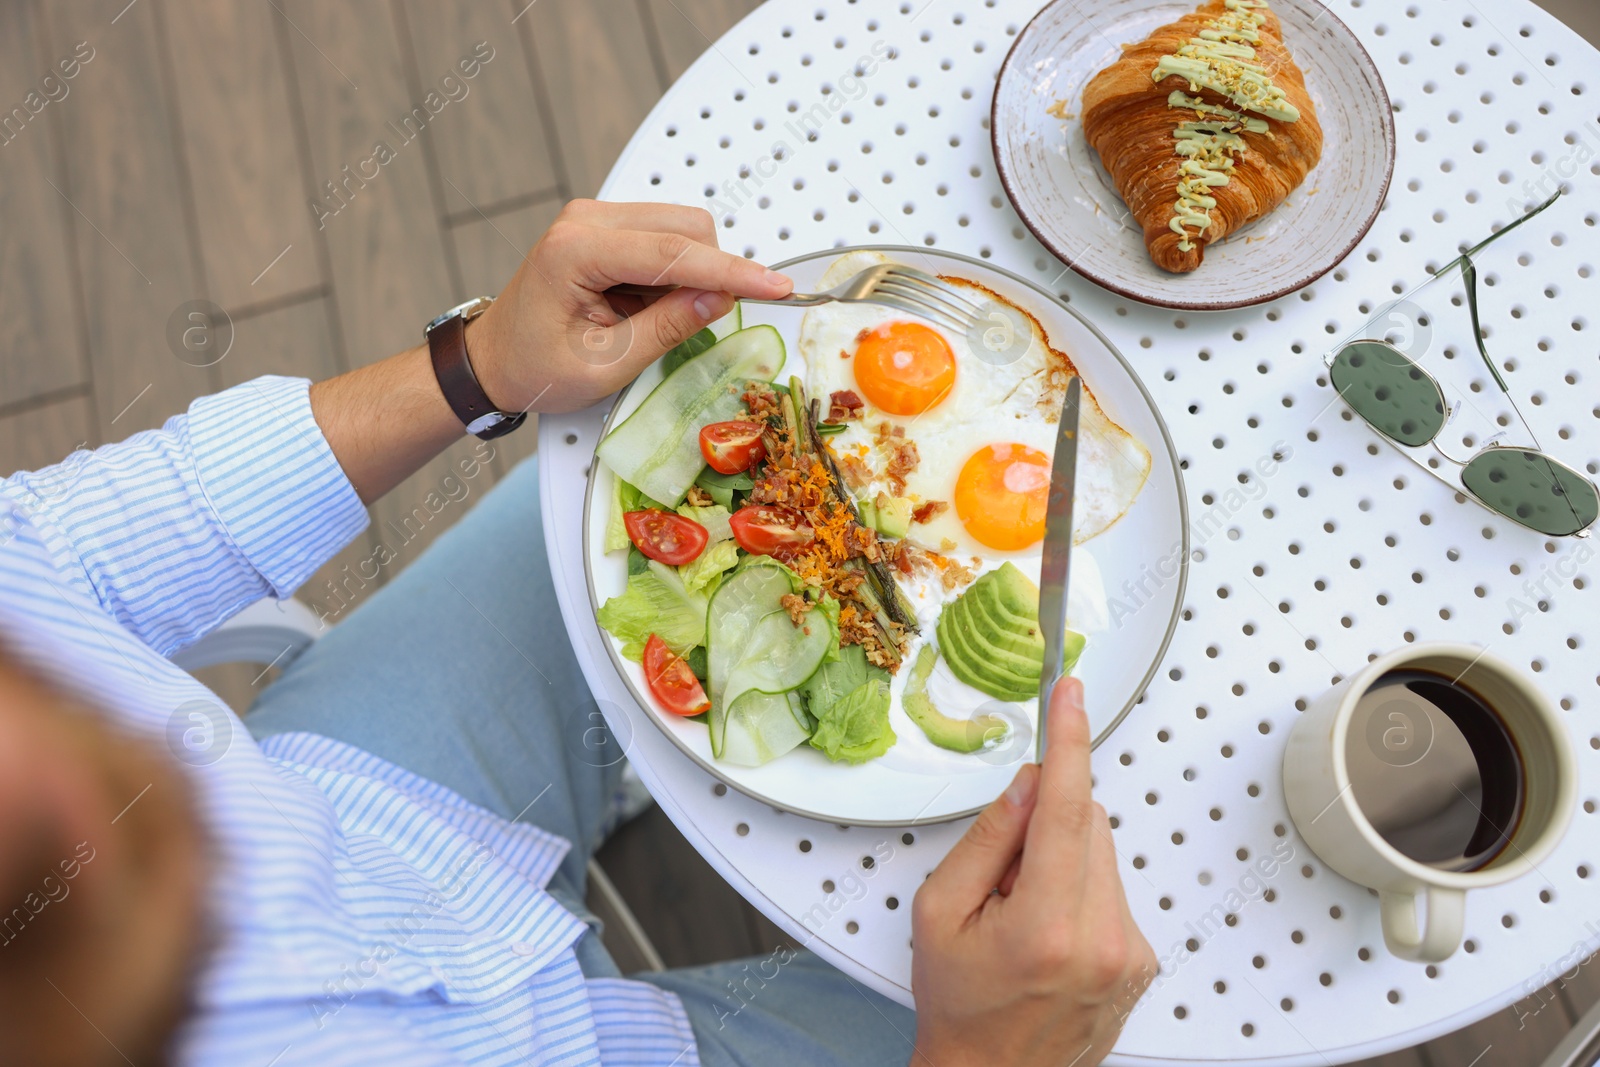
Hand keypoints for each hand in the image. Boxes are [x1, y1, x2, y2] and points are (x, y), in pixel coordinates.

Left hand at [467, 199, 793, 414]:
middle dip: (709, 274)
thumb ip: (667, 328)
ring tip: (648, 319)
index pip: (674, 252)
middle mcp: (586, 219)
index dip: (732, 271)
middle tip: (688, 325)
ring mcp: (595, 217)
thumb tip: (720, 299)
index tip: (775, 286)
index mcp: (576, 250)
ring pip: (682, 228)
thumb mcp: (606, 364)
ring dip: (689, 275)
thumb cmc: (534, 367)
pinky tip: (642, 305)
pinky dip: (673, 273)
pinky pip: (665, 237)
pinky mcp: (606, 226)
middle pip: (686, 227)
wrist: (493, 361)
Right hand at [910, 679, 1157, 1066]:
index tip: (1072, 696)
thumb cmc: (960, 1007)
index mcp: (1046, 927)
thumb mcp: (938, 912)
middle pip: (1087, 824)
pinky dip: (1079, 891)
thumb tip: (1029, 782)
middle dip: (1044, 824)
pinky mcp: (1141, 960)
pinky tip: (1047, 933)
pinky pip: (1112, 888)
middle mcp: (1102, 941)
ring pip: (1101, 853)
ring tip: (1022, 915)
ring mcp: (1129, 954)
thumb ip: (987, 839)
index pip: (1066, 809)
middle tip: (1001, 875)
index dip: (1070, 742)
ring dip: (1062, 860)